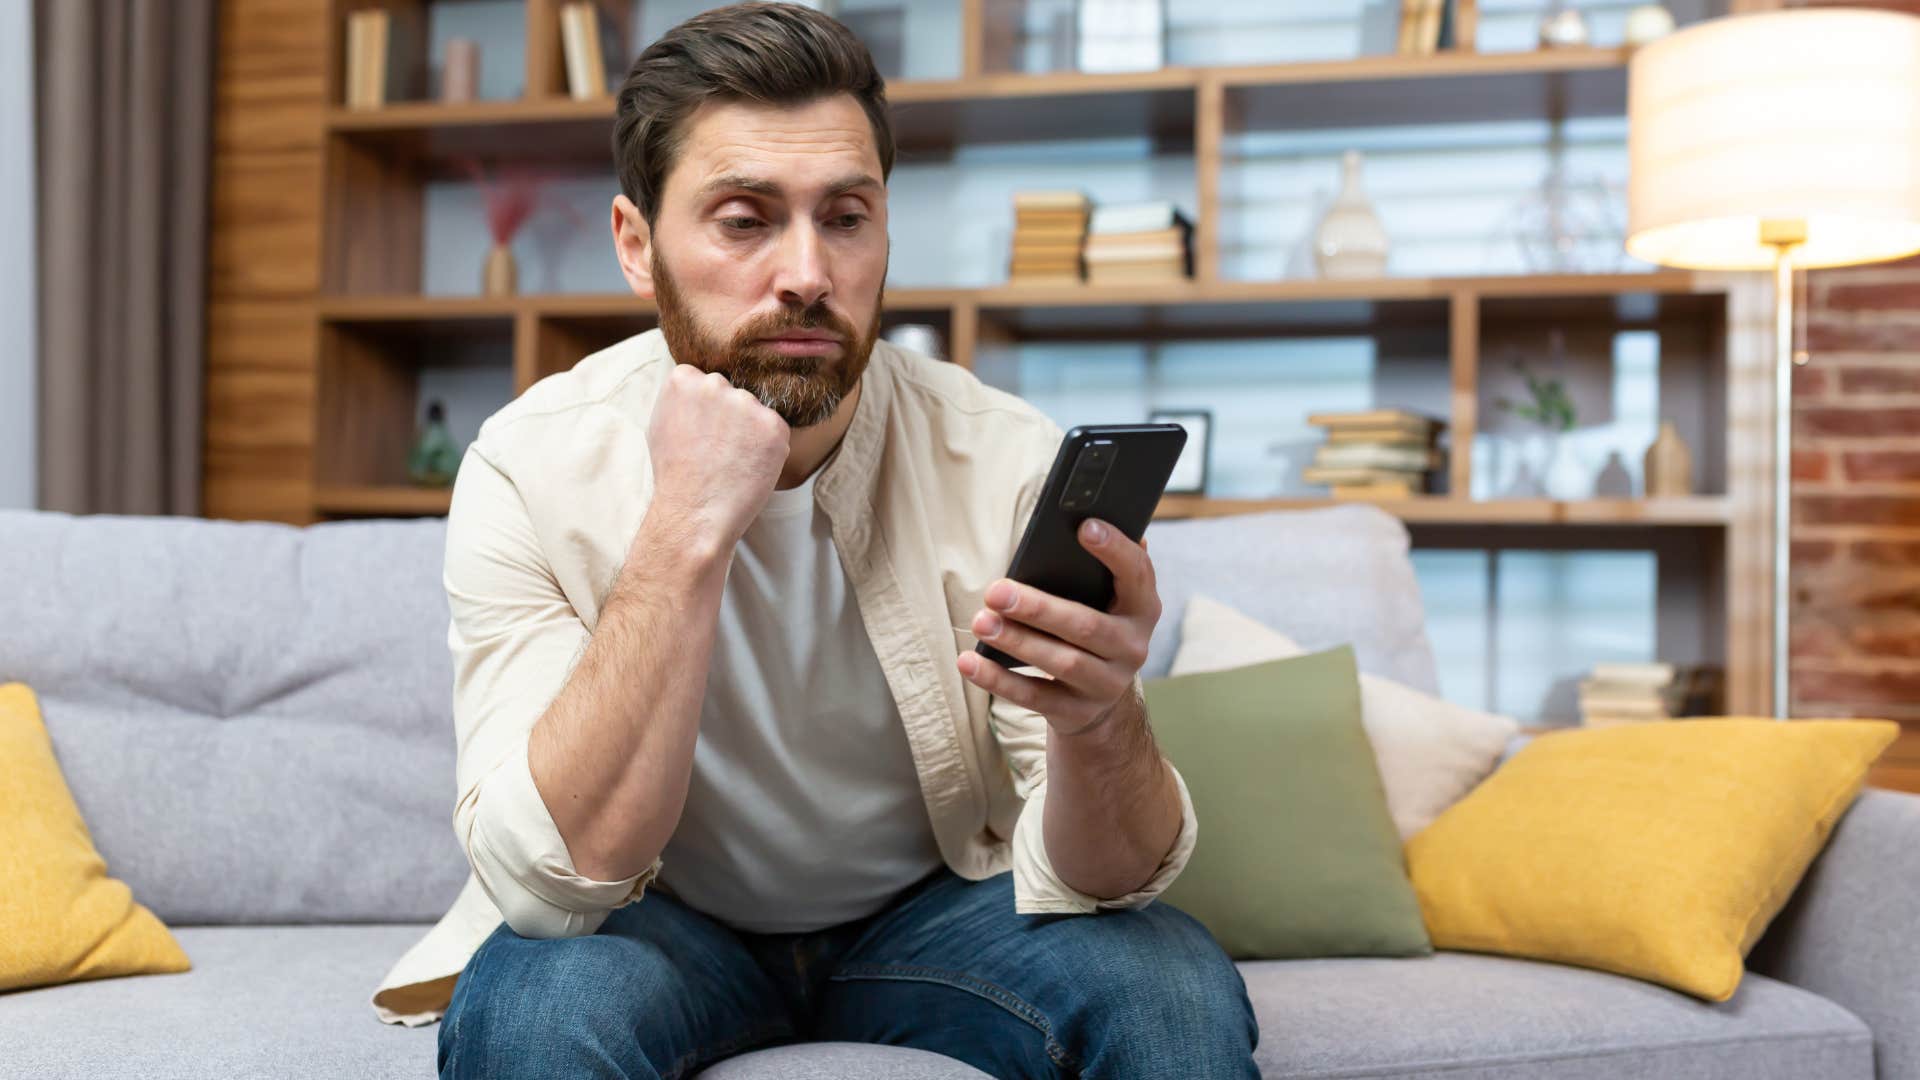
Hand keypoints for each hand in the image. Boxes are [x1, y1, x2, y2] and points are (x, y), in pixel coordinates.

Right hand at [644, 364, 788, 548]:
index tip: (700, 430)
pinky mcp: (774, 425)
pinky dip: (768, 447)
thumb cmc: (675, 475)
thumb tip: (697, 384)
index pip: (703, 380)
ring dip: (750, 430)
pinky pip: (775, 429)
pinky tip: (749, 466)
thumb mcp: (661, 424)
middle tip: (718, 449)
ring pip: (755, 410)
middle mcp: (715, 384)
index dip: (705, 409)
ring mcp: (747, 403)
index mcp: (683, 378)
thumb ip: (681, 399)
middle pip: (731, 392)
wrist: (694, 512)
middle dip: (729, 415)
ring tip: (732, 460)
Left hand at [956, 518, 1160, 734]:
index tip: (1084, 526)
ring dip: (1016, 641)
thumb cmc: (1093, 630)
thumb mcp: (1106, 602)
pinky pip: (1034, 696)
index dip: (1115, 550)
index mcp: (1142, 609)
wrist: (1101, 705)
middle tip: (996, 591)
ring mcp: (1107, 684)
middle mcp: (1132, 648)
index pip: (1137, 574)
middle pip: (1086, 625)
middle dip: (1039, 608)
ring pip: (1060, 662)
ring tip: (980, 621)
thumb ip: (1096, 570)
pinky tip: (970, 661)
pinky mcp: (1076, 712)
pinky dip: (998, 679)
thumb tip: (1082, 520)